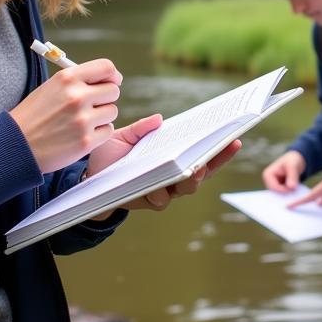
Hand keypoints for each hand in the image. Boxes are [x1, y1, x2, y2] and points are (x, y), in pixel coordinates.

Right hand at [10, 59, 121, 171]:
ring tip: (81, 122)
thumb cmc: (34, 116)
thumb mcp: (51, 88)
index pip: (106, 68)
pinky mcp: (86, 141)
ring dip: (102, 117)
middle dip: (106, 98)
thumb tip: (109, 78)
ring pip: (112, 112)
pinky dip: (99, 134)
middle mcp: (77, 96)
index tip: (112, 82)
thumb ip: (78, 81)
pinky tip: (81, 135)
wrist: (14, 145)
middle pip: (113, 91)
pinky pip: (108, 131)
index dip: (113, 76)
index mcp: (67, 78)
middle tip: (92, 106)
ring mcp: (82, 120)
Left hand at [87, 114, 241, 217]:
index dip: (221, 151)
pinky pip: (160, 199)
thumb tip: (159, 120)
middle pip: (201, 174)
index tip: (235, 138)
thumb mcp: (125, 137)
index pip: (202, 156)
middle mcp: (171, 178)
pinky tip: (162, 182)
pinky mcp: (145, 201)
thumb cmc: (109, 156)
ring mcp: (161, 191)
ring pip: (185, 189)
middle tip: (223, 147)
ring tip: (196, 168)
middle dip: (214, 162)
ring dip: (193, 179)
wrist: (86, 179)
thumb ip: (141, 129)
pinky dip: (163, 190)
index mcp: (172, 159)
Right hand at [262, 150, 306, 192]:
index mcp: (267, 175)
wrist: (295, 160)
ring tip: (297, 188)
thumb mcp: (293, 166)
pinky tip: (296, 189)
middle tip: (296, 190)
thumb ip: (292, 176)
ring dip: (288, 193)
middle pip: (276, 193)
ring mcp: (273, 185)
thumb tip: (291, 187)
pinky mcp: (279, 188)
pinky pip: (284, 194)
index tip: (294, 188)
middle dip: (286, 193)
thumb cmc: (293, 160)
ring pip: (280, 195)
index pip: (274, 188)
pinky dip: (290, 193)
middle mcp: (268, 181)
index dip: (284, 190)